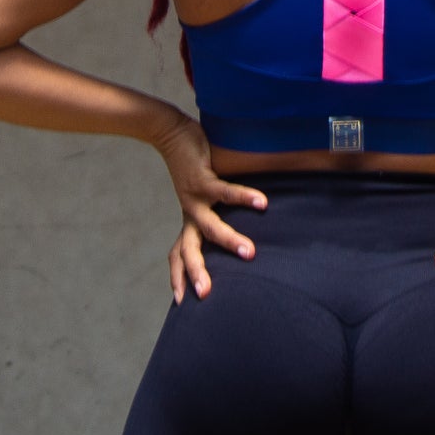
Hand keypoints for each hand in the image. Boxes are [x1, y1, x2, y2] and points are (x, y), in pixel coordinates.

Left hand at [155, 114, 267, 303]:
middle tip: (208, 294)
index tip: (180, 302)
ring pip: (210, 227)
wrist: (171, 133)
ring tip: (250, 254)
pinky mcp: (203, 180)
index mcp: (189, 219)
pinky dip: (244, 198)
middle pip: (189, 251)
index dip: (177, 277)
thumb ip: (217, 208)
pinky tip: (263, 203)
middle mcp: (189, 213)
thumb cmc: (192, 163)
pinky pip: (226, 192)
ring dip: (229, 241)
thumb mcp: (201, 193)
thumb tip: (244, 219)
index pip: (178, 254)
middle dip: (198, 273)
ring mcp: (194, 198)